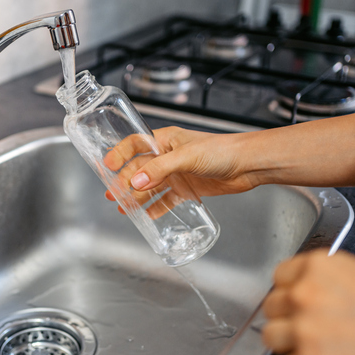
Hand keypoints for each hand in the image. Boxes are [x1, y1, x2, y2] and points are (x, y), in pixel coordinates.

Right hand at [104, 126, 259, 212]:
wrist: (247, 165)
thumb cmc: (222, 150)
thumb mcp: (186, 157)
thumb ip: (160, 170)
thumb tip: (137, 183)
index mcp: (166, 139)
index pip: (135, 144)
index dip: (120, 153)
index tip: (107, 166)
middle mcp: (169, 155)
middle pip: (140, 169)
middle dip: (125, 181)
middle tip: (113, 194)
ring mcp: (178, 173)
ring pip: (151, 186)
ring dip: (138, 197)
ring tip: (125, 208)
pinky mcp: (188, 188)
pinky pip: (167, 199)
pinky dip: (156, 207)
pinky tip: (148, 215)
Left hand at [262, 249, 354, 354]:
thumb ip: (327, 281)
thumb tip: (307, 292)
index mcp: (318, 266)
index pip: (280, 276)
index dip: (291, 293)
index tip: (300, 304)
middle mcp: (304, 293)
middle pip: (272, 307)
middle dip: (289, 320)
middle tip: (314, 330)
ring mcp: (304, 328)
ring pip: (270, 338)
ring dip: (290, 347)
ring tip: (319, 352)